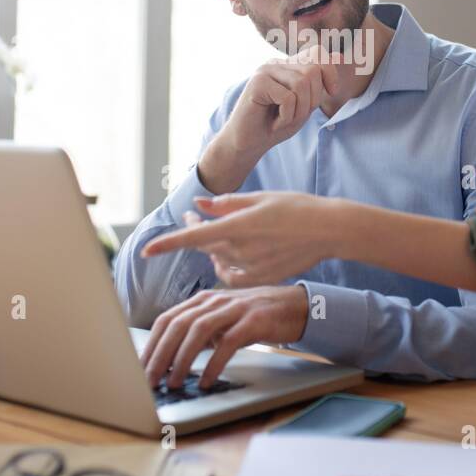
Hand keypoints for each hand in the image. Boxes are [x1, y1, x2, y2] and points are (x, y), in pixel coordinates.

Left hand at [139, 284, 309, 389]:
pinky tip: (207, 380)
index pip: (166, 320)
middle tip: (150, 380)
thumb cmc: (254, 316)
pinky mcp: (253, 320)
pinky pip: (228, 343)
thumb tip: (170, 359)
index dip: (151, 344)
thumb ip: (199, 333)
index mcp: (202, 300)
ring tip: (174, 382)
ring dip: (182, 359)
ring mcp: (234, 309)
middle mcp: (214, 301)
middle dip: (159, 355)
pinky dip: (214, 363)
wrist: (294, 306)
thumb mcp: (222, 320)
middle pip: (177, 325)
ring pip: (198, 331)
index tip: (139, 368)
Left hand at [142, 192, 349, 286]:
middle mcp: (241, 249)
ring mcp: (251, 267)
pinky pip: (232, 273)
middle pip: (203, 245)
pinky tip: (234, 251)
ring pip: (218, 259)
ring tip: (222, 228)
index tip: (146, 252)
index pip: (193, 237)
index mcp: (238, 226)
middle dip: (193, 230)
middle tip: (194, 213)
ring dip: (212, 245)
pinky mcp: (261, 277)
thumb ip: (226, 204)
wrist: (329, 230)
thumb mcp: (260, 198)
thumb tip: (199, 205)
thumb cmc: (298, 207)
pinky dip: (227, 263)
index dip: (166, 245)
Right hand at [198, 46, 347, 193]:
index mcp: (288, 66)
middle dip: (312, 99)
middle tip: (295, 115)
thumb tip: (340, 57)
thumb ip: (319, 82)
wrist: (247, 144)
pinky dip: (286, 117)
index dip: (330, 73)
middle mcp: (276, 64)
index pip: (317, 53)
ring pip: (301, 84)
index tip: (331, 92)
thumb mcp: (305, 104)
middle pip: (312, 70)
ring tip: (284, 120)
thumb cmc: (275, 125)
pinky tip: (274, 123)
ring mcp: (265, 71)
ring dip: (298, 111)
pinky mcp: (257, 83)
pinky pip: (287, 98)